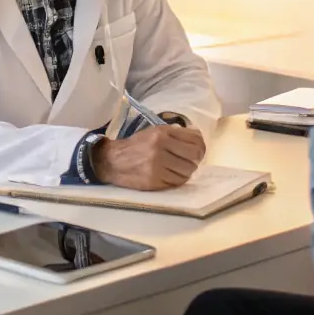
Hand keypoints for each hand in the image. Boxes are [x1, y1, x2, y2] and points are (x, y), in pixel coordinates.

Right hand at [91, 125, 205, 190]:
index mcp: (161, 134)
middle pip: (193, 158)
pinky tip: (173, 174)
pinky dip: (178, 179)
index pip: (194, 141)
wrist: (112, 161)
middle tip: (191, 160)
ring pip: (187, 172)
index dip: (201, 146)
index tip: (199, 149)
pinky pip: (176, 182)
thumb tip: (197, 138)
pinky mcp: (154, 181)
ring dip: (187, 171)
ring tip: (181, 167)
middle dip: (195, 159)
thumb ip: (176, 134)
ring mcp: (157, 167)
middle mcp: (160, 149)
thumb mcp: (155, 132)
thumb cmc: (137, 145)